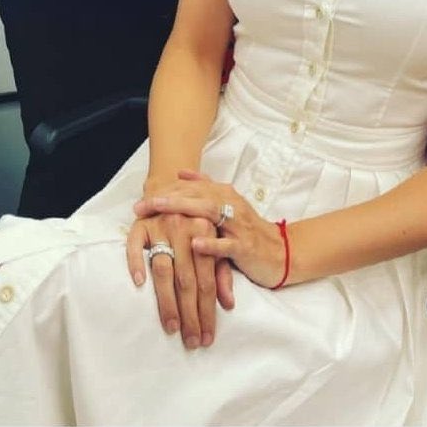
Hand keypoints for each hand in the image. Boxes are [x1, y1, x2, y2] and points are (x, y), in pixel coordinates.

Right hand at [126, 211, 234, 349]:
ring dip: (167, 302)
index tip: (206, 337)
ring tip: (172, 327)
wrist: (171, 185)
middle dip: (190, 315)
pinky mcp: (140, 224)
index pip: (207, 280)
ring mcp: (161, 225)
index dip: (207, 311)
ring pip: (164, 270)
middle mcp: (183, 228)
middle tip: (191, 341)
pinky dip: (136, 262)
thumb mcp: (214, 241)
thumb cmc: (195, 219)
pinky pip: (135, 245)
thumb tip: (228, 304)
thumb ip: (222, 271)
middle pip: (187, 280)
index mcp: (205, 231)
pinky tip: (140, 284)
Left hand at [134, 170, 286, 289]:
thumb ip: (206, 189)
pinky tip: (194, 243)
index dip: (167, 191)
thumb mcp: (228, 206)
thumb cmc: (248, 231)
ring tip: (161, 210)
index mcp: (225, 194)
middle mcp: (232, 204)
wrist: (282, 253)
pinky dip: (211, 243)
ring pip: (209, 212)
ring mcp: (239, 225)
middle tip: (143, 204)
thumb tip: (181, 173)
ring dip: (183, 209)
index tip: (143, 197)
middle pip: (196, 195)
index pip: (192, 187)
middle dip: (168, 199)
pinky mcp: (246, 247)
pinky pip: (227, 244)